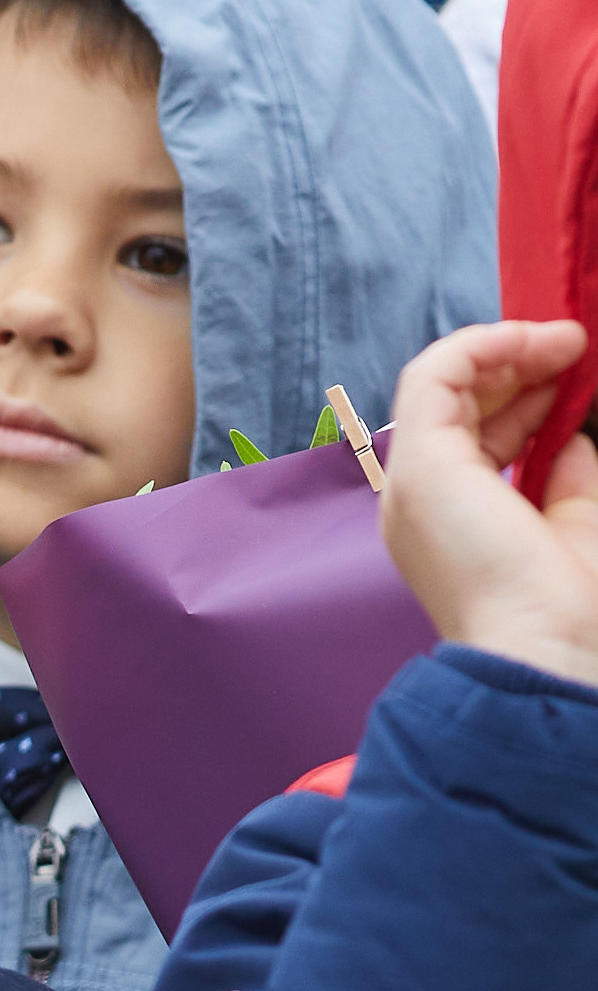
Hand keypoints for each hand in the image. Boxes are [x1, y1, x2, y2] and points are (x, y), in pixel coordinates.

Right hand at [381, 319, 597, 690]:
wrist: (542, 650)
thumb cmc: (564, 607)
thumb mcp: (577, 520)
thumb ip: (566, 473)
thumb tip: (571, 432)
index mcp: (453, 520)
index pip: (475, 434)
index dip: (524, 393)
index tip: (573, 375)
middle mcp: (421, 500)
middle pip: (453, 403)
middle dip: (515, 363)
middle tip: (573, 347)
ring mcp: (414, 482)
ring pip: (438, 382)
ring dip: (503, 349)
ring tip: (563, 341)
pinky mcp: (421, 465)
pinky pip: (435, 375)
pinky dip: (482, 345)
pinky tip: (530, 340)